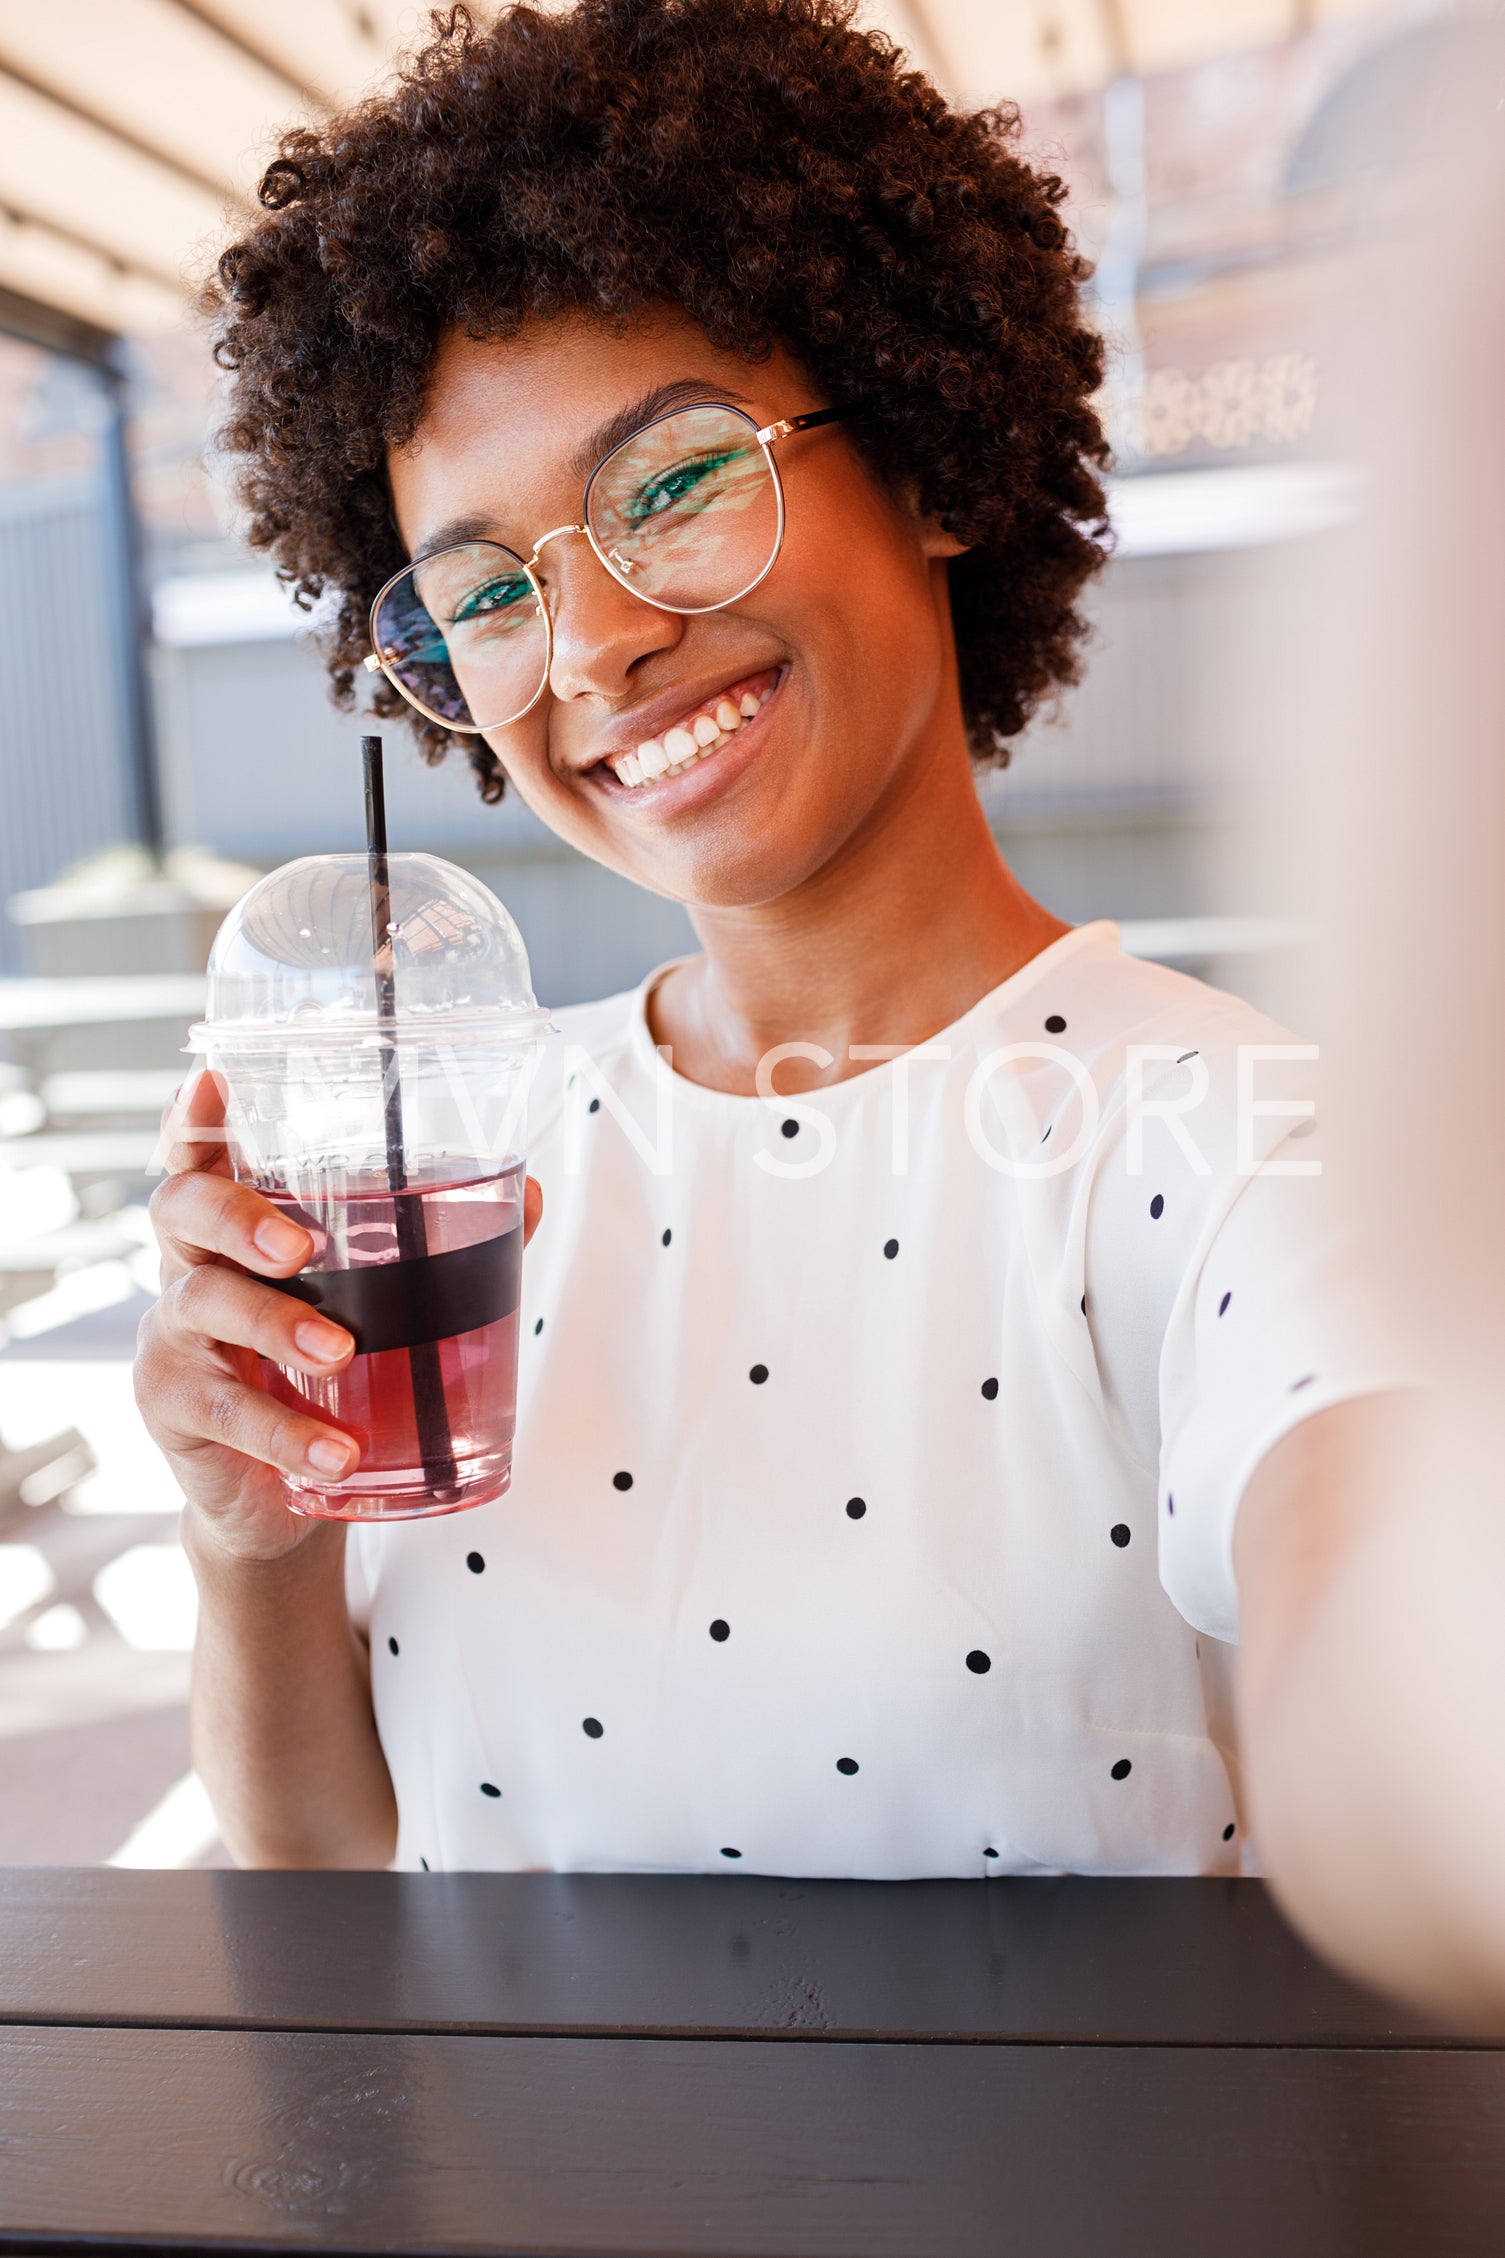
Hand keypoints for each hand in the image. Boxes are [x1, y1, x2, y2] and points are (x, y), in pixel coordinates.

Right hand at [134, 1072, 542, 1562]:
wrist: (278, 1503)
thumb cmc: (321, 1381)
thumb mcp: (375, 1310)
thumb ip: (443, 1249)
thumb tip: (529, 1192)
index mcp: (237, 1230)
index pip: (202, 1158)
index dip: (196, 1119)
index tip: (212, 1081)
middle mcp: (191, 1267)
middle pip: (181, 1208)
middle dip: (237, 1216)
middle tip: (300, 1249)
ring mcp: (174, 1336)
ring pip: (205, 1303)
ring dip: (276, 1325)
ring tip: (339, 1353)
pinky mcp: (172, 1408)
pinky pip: (224, 1409)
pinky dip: (286, 1432)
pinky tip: (335, 1452)